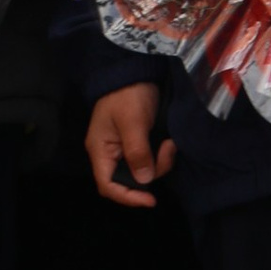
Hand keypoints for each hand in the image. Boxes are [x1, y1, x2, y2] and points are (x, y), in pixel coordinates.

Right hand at [87, 85, 173, 206]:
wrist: (137, 69)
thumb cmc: (129, 94)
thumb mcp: (134, 122)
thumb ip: (137, 152)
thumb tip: (144, 181)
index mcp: (100, 151)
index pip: (108, 185)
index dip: (127, 197)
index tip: (150, 200)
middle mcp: (110, 152)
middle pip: (127, 180)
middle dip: (150, 174)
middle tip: (167, 154)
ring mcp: (123, 147)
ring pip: (141, 170)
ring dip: (159, 162)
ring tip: (170, 143)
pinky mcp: (138, 141)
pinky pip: (148, 158)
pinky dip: (160, 155)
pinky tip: (169, 142)